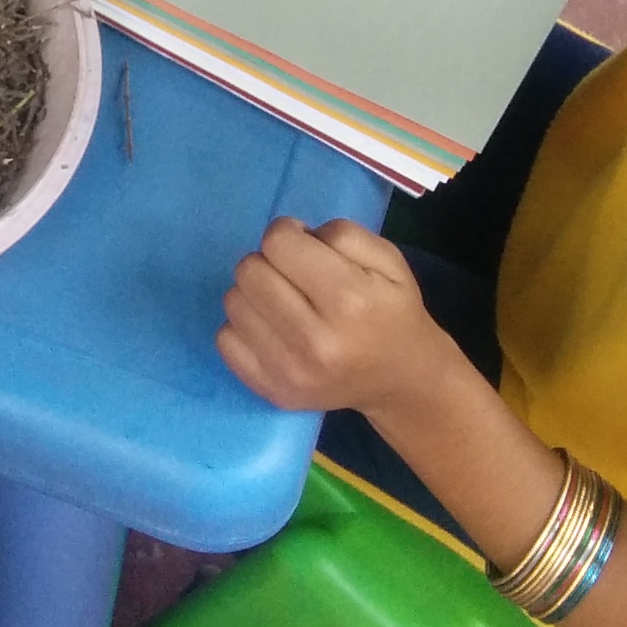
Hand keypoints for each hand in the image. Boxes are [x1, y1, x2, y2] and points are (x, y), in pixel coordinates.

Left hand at [217, 218, 465, 418]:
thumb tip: (294, 236)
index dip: (288, 233)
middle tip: (294, 275)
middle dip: (269, 262)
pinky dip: (243, 327)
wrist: (402, 380)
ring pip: (233, 302)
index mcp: (349, 300)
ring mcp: (290, 372)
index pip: (278, 243)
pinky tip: (273, 329)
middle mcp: (315, 341)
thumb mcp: (388, 259)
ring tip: (285, 302)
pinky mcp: (273, 392)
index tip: (304, 246)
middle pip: (249, 271)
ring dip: (254, 293)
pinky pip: (224, 341)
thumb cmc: (392, 311)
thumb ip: (341, 234)